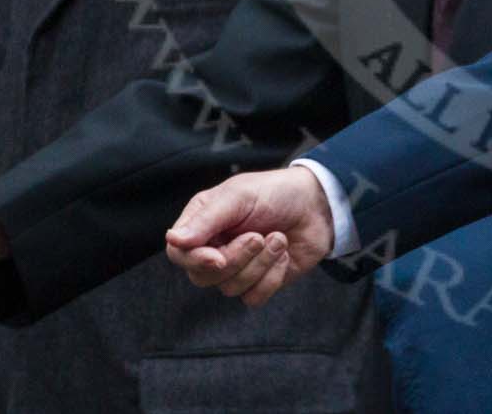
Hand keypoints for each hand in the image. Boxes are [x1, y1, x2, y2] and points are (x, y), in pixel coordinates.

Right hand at [165, 165, 333, 307]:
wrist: (318, 206)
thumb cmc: (275, 193)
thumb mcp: (238, 197)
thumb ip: (206, 220)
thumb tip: (173, 239)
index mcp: (202, 224)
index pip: (179, 254)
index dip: (196, 261)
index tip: (219, 257)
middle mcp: (214, 248)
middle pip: (203, 277)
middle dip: (237, 259)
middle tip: (258, 236)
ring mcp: (236, 268)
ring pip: (230, 288)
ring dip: (260, 263)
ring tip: (277, 238)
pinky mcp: (259, 283)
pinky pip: (253, 297)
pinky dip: (273, 277)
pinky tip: (283, 254)